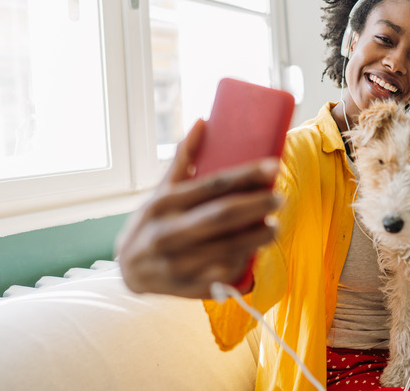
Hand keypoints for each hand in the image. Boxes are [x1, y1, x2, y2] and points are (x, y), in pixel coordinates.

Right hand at [115, 119, 281, 297]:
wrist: (128, 269)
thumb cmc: (152, 222)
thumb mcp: (162, 190)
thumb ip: (184, 158)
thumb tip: (203, 122)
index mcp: (166, 203)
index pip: (213, 184)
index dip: (247, 174)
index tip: (274, 166)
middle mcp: (169, 232)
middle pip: (223, 216)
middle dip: (257, 205)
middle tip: (280, 198)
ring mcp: (177, 262)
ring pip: (227, 248)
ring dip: (256, 237)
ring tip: (274, 226)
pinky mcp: (186, 287)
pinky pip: (222, 275)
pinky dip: (242, 263)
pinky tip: (255, 253)